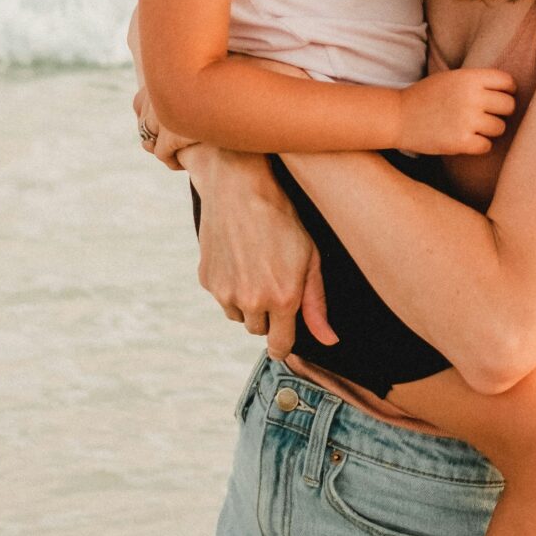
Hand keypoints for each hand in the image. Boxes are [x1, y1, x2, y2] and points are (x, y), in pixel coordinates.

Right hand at [183, 146, 336, 356]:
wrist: (239, 189)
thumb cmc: (282, 220)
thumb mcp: (310, 258)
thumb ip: (316, 303)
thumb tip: (328, 340)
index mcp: (282, 299)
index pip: (280, 346)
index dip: (283, 344)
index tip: (284, 339)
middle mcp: (251, 301)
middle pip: (258, 330)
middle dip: (267, 316)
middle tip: (273, 283)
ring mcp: (225, 292)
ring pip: (238, 315)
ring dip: (247, 303)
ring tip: (256, 268)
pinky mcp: (207, 280)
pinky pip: (221, 297)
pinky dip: (230, 287)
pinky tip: (239, 259)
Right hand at [395, 67, 516, 156]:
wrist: (398, 116)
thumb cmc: (426, 96)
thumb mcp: (451, 78)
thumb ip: (477, 81)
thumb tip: (510, 90)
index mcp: (469, 78)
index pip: (507, 82)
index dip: (507, 91)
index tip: (500, 96)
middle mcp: (471, 97)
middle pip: (508, 106)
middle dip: (500, 112)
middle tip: (487, 114)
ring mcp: (467, 120)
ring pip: (500, 128)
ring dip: (489, 130)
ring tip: (473, 127)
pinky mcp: (461, 141)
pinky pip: (486, 146)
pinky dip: (479, 145)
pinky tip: (466, 139)